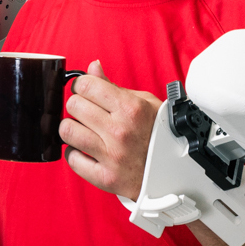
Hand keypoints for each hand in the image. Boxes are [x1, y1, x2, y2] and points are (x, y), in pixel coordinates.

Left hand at [59, 61, 161, 198]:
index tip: (85, 90)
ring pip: (67, 131)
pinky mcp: (105, 177)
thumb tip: (92, 68)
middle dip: (78, 105)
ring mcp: (112, 156)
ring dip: (72, 128)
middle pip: (74, 105)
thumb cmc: (162, 135)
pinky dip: (74, 153)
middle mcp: (120, 131)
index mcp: (131, 109)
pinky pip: (72, 159)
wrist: (177, 173)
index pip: (86, 85)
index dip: (81, 85)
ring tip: (83, 129)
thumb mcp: (146, 103)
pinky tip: (85, 150)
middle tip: (86, 111)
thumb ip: (114, 86)